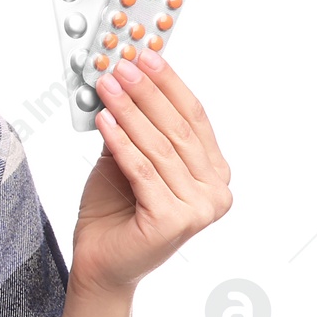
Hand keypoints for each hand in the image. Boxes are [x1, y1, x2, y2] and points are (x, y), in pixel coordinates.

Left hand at [72, 48, 232, 295]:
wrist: (100, 263)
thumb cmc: (115, 211)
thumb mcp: (125, 159)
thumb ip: (134, 128)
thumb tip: (125, 80)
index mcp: (214, 173)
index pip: (194, 117)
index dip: (169, 83)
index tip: (146, 54)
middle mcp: (216, 191)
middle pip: (179, 129)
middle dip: (147, 92)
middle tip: (121, 65)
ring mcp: (200, 209)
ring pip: (160, 148)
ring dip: (130, 111)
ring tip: (106, 86)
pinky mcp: (175, 221)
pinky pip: (142, 171)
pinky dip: (121, 142)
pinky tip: (104, 120)